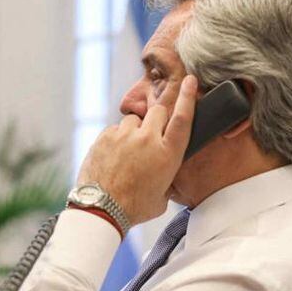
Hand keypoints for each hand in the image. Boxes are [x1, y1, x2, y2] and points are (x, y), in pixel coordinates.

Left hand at [77, 75, 196, 225]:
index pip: (183, 118)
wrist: (101, 209)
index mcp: (168, 154)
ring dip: (134, 131)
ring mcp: (124, 136)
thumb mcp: (162, 197)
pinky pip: (114, 130)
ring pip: (134, 120)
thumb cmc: (134, 208)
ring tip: (127, 153)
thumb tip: (163, 173)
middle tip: (150, 137)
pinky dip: (116, 140)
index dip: (188, 97)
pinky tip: (113, 158)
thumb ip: (166, 177)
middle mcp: (148, 140)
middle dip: (157, 119)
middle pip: (158, 112)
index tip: (190, 81)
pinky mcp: (104, 137)